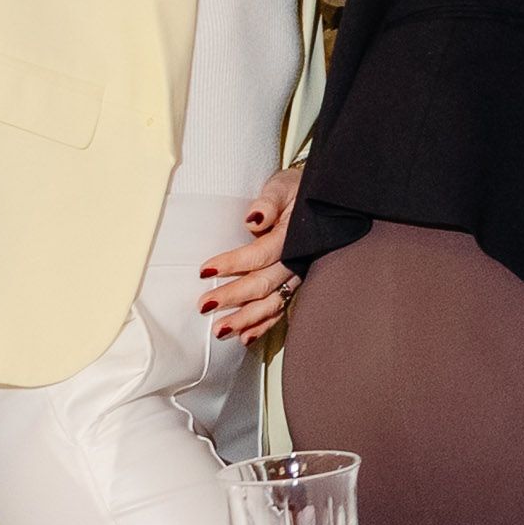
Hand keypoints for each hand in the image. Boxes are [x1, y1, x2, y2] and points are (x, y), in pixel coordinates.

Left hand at [198, 169, 300, 342]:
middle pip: (264, 284)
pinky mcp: (293, 284)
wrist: (319, 197)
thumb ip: (269, 202)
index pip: (261, 254)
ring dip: (246, 320)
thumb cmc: (295, 190)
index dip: (233, 263)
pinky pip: (280, 310)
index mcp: (293, 236)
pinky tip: (245, 338)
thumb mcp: (282, 186)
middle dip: (234, 298)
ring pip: (272, 303)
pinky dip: (263, 326)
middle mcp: (298, 260)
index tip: (204, 270)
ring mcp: (297, 275)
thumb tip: (254, 218)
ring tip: (220, 330)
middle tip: (204, 306)